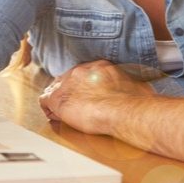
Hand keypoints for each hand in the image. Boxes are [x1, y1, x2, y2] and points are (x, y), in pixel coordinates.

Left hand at [39, 60, 153, 134]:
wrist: (124, 111)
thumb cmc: (134, 103)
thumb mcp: (135, 87)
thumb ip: (128, 86)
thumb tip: (138, 91)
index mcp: (100, 66)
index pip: (83, 73)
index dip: (82, 86)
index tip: (86, 96)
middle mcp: (82, 70)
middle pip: (67, 78)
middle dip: (69, 91)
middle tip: (74, 106)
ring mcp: (68, 83)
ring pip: (55, 88)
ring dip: (59, 101)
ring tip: (62, 114)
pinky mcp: (58, 98)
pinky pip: (45, 100)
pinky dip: (49, 110)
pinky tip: (54, 116)